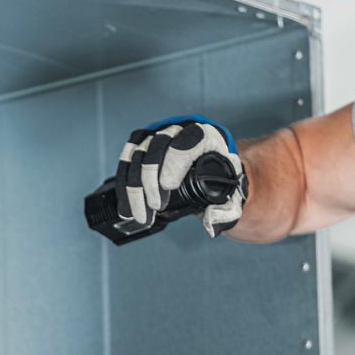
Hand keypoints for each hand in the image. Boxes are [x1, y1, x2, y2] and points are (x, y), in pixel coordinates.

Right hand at [113, 116, 246, 236]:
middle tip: (155, 206)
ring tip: (141, 214)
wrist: (207, 166)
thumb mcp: (230, 194)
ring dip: (135, 187)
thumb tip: (210, 224)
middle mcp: (179, 129)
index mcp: (207, 136)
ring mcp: (158, 133)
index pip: (189, 140)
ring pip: (138, 154)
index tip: (168, 186)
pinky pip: (127, 160)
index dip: (175, 162)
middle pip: (158, 146)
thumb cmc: (219, 179)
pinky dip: (124, 185)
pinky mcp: (142, 143)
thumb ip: (225, 211)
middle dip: (151, 179)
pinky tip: (128, 206)